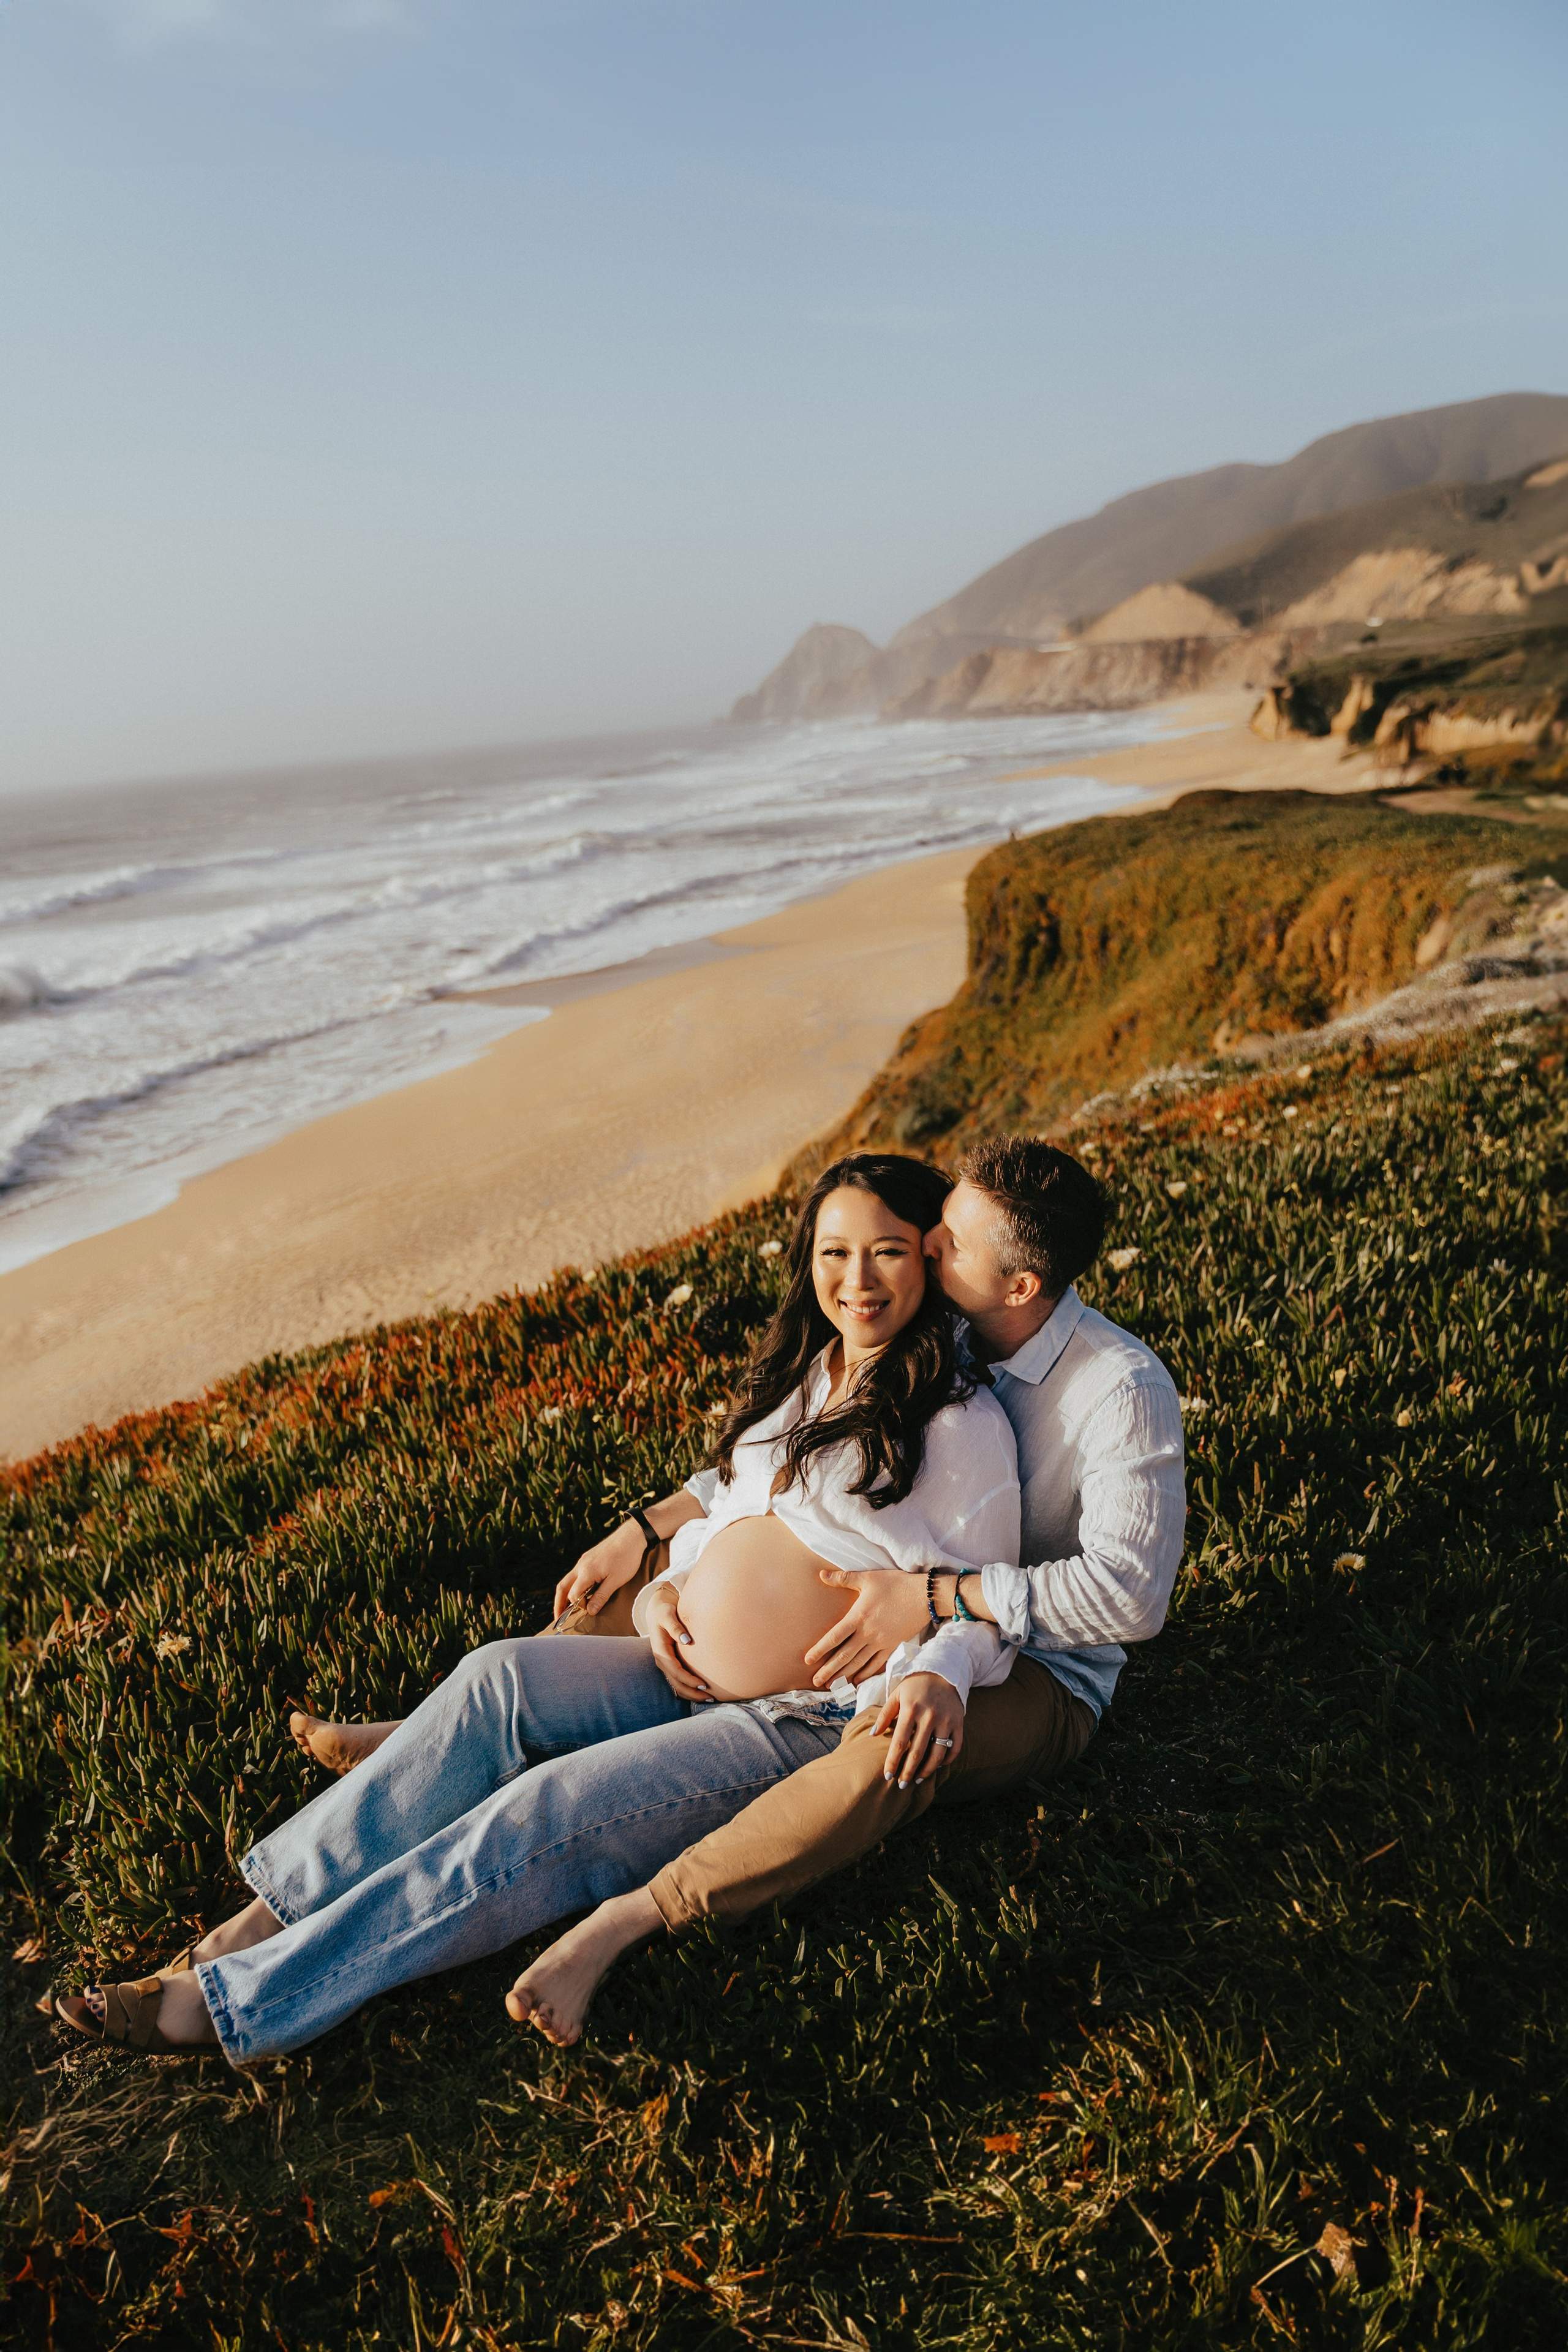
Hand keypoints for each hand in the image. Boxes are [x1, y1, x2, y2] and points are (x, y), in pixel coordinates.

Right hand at [552, 1519, 664, 1622]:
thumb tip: (590, 1611)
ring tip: (566, 1607)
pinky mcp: (588, 1558)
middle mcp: (581, 1566)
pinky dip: (573, 1586)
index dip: (579, 1605)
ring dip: (565, 1594)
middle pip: (562, 1587)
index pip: (573, 1595)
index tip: (590, 1609)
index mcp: (586, 1572)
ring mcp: (583, 1561)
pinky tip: (580, 1591)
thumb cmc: (626, 1558)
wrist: (631, 1535)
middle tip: (557, 1618)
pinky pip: (575, 1574)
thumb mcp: (616, 1580)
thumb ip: (601, 1596)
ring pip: (568, 1580)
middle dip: (558, 1603)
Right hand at [643, 1583, 712, 1703]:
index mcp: (660, 1651)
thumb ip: (675, 1627)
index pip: (675, 1671)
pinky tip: (701, 1691)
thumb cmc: (664, 1611)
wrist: (656, 1610)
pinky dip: (689, 1688)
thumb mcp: (668, 1615)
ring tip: (709, 1698)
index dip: (689, 1680)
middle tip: (711, 1698)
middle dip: (692, 1693)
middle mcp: (661, 1660)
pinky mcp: (670, 1663)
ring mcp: (665, 1663)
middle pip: (676, 1684)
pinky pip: (678, 1680)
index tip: (704, 1684)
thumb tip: (686, 1640)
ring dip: (691, 1694)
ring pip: (677, 1685)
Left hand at [803, 1567, 930, 1686]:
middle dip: (829, 1670)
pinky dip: (866, 1674)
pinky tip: (857, 1681)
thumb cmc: (895, 1584)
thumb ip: (843, 1578)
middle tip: (816, 1682)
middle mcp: (867, 1633)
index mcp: (858, 1617)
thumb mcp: (867, 1578)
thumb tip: (821, 1574)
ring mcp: (881, 1642)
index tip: (808, 1660)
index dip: (820, 1649)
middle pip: (844, 1656)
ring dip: (844, 1675)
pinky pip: (877, 1664)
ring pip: (859, 1663)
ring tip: (832, 1685)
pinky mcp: (893, 1646)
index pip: (834, 1637)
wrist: (924, 1595)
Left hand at [872, 1672, 964, 1788]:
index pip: (900, 1742)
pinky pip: (955, 1748)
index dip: (893, 1761)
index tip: (887, 1776)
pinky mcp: (959, 1723)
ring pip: (937, 1754)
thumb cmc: (915, 1685)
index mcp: (911, 1709)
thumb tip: (873, 1735)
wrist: (943, 1671)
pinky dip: (947, 1760)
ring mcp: (946, 1720)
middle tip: (901, 1786)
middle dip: (908, 1772)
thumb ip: (885, 1715)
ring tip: (917, 1780)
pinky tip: (937, 1766)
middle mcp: (929, 1716)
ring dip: (927, 1771)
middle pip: (918, 1752)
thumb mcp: (897, 1695)